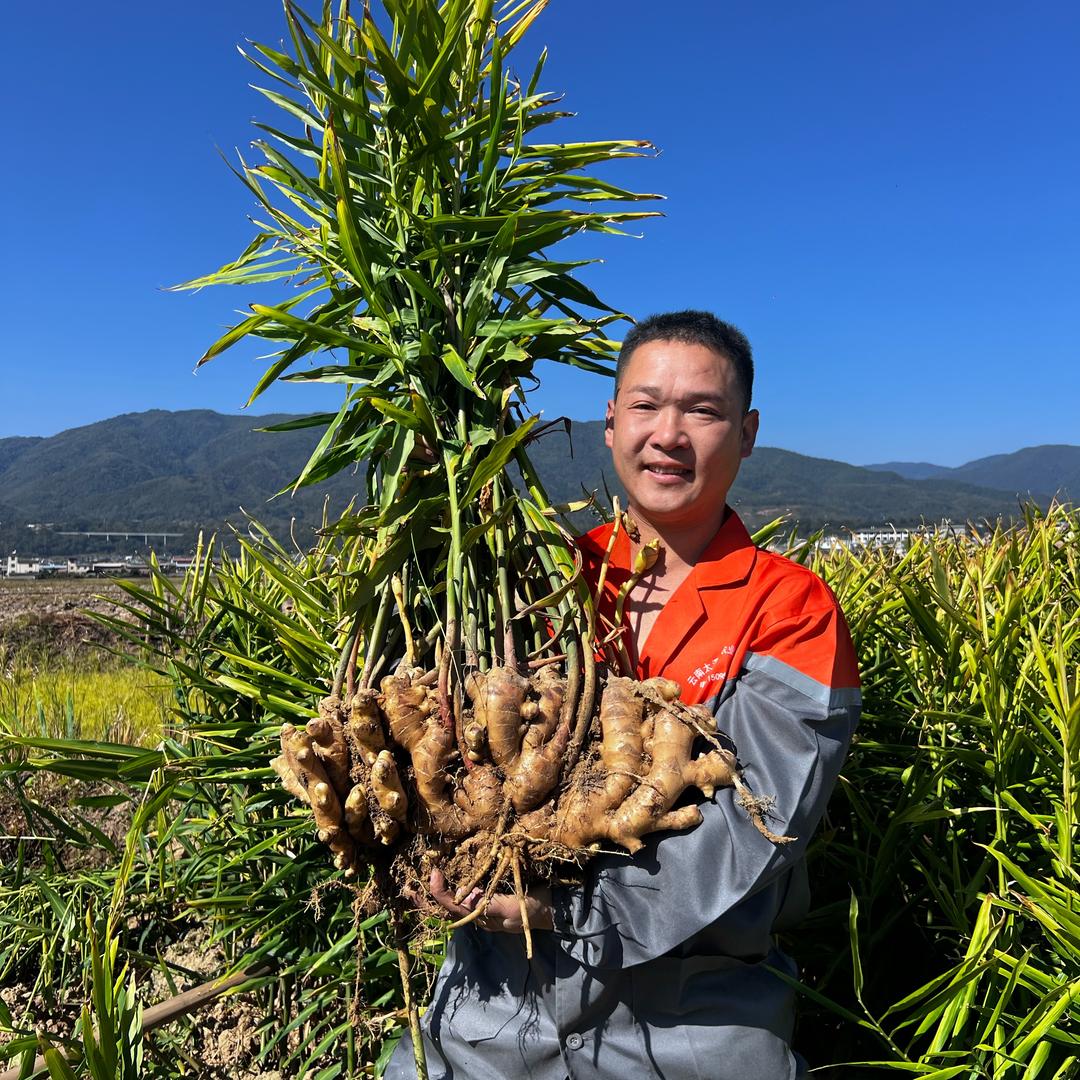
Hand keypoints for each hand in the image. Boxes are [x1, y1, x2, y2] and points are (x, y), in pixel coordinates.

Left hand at [427, 868, 553, 932]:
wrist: (554, 909)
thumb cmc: (533, 907)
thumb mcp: (511, 905)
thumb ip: (489, 903)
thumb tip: (465, 898)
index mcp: (482, 917)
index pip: (452, 906)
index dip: (439, 891)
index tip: (433, 872)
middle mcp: (479, 915)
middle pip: (445, 910)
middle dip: (425, 900)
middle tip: (407, 889)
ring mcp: (484, 910)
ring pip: (451, 906)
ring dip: (433, 897)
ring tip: (416, 887)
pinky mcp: (491, 901)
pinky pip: (465, 899)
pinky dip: (449, 893)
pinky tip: (444, 882)